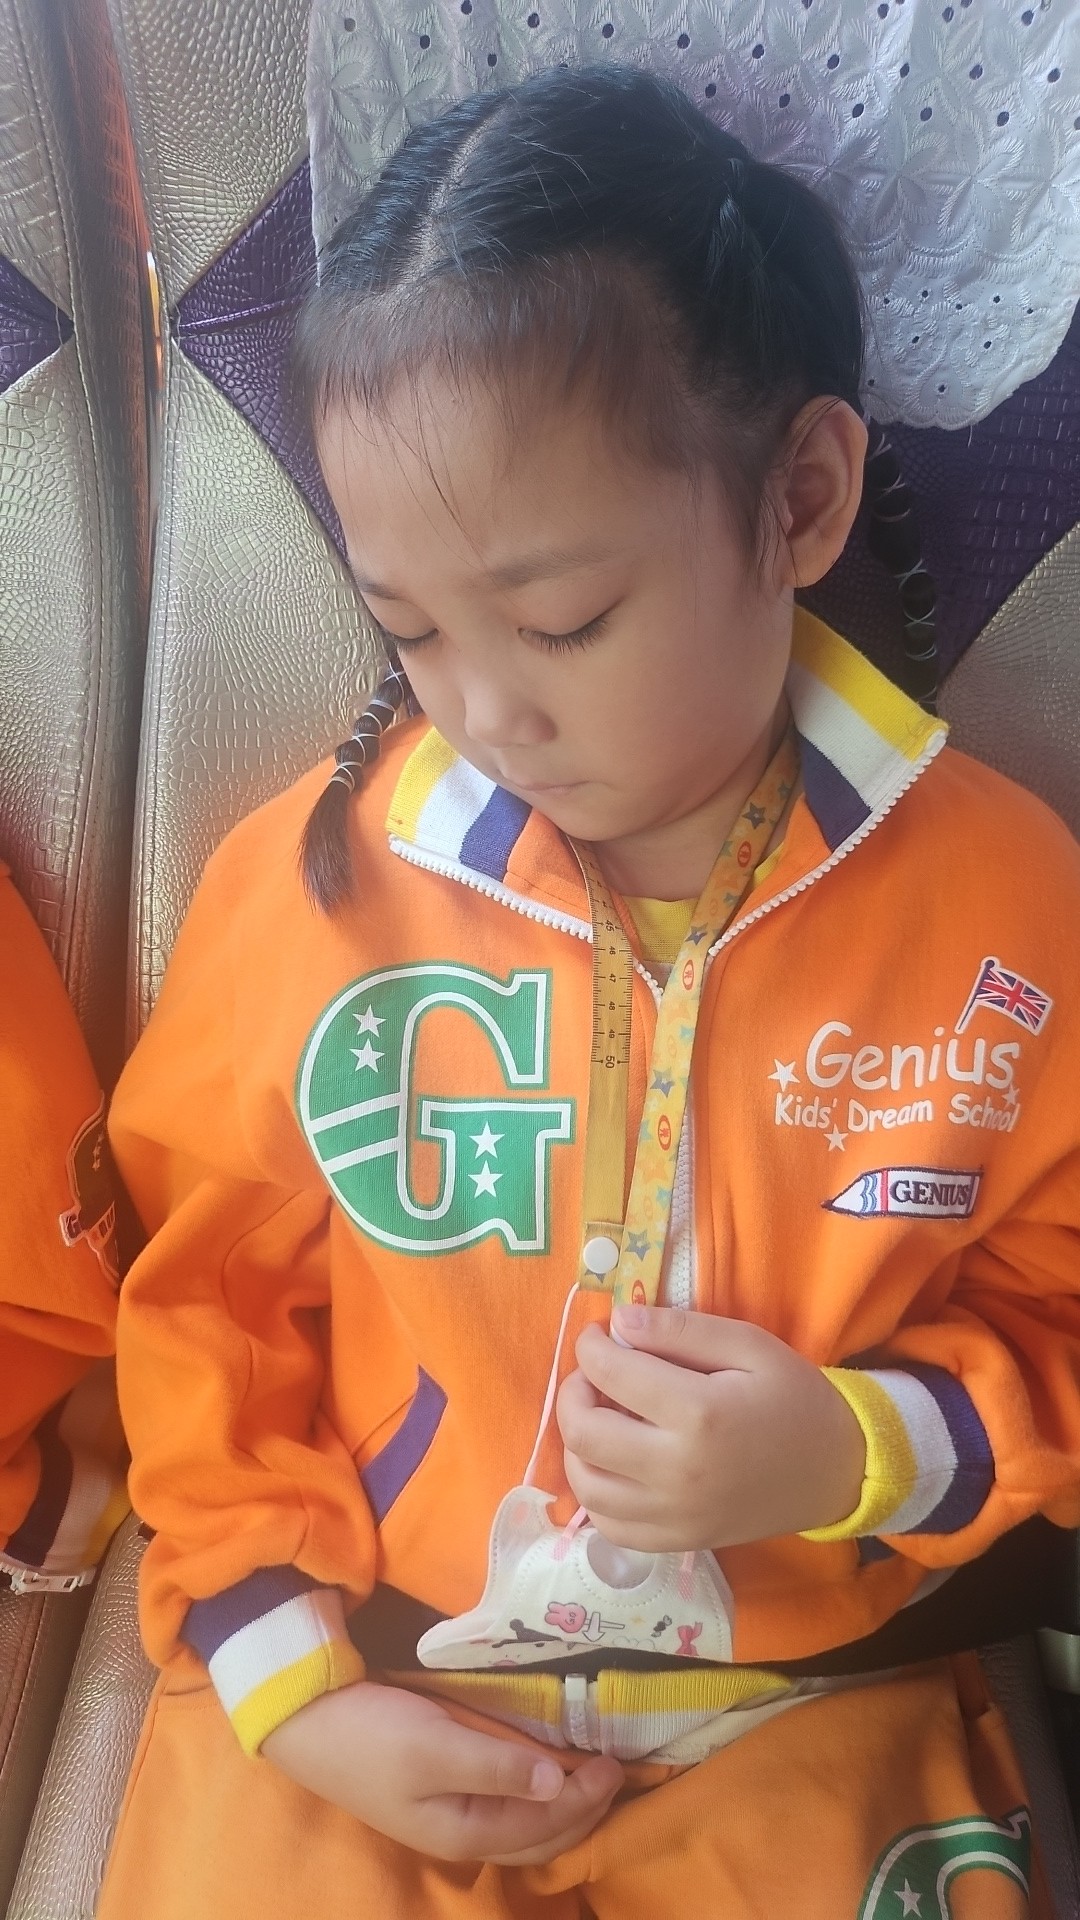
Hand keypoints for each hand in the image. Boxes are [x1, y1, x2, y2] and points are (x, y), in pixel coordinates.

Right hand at [261, 1679, 623, 1864]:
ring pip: (524, 1823)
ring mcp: (450, 1813)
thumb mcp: (434, 1746)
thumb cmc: (371, 1733)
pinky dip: (536, 1791)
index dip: (585, 1799)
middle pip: (540, 1835)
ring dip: (564, 1804)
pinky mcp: (442, 1789)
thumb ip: (496, 1766)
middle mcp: (462, 1832)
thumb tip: (556, 1782)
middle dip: (584, 1808)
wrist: (307, 1720)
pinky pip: (506, 1802)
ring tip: (594, 1774)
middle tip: (618, 1769)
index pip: (543, 1826)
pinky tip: (546, 1770)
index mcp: (463, 1830)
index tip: (615, 1763)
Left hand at [556, 1305, 865, 1551]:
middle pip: (584, 1432)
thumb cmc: (795, 1399)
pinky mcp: (678, 1542)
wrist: (837, 1471)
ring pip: (585, 1484)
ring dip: (577, 1443)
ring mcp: (675, 1516)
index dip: (592, 1346)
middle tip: (594, 1374)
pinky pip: (609, 1525)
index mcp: (699, 1415)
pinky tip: (613, 1463)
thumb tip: (620, 1320)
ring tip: (601, 1416)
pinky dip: (596, 1492)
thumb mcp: (749, 1346)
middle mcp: (678, 1472)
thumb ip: (681, 1330)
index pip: (611, 1374)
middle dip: (574, 1391)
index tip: (601, 1334)